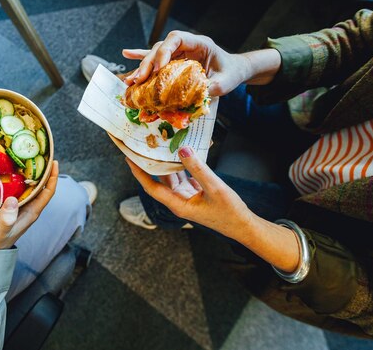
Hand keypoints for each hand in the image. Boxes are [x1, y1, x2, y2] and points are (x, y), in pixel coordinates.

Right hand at [0, 161, 59, 249]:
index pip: (48, 192)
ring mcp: (20, 207)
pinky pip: (18, 189)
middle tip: (40, 154)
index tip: (54, 162)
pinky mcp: (10, 206)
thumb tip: (13, 200)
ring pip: (29, 187)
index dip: (53, 178)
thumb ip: (7, 218)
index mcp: (32, 212)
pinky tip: (11, 170)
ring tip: (26, 158)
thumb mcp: (1, 230)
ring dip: (30, 174)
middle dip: (43, 171)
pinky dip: (17, 179)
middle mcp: (29, 208)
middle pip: (41, 187)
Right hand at [121, 31, 252, 96]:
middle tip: (139, 79)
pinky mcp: (173, 61)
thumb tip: (193, 98)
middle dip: (148, 64)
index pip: (176, 39)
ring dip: (142, 67)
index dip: (164, 51)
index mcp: (199, 43)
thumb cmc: (230, 73)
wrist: (233, 71)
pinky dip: (141, 57)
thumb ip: (211, 88)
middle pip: (161, 48)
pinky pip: (155, 58)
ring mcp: (178, 52)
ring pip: (155, 55)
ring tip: (131, 80)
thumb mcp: (225, 82)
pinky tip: (126, 54)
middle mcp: (186, 45)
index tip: (158, 68)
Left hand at [126, 147, 299, 271]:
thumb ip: (198, 168)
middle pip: (158, 181)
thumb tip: (182, 149)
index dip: (139, 173)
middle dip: (148, 165)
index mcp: (178, 204)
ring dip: (165, 164)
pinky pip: (182, 177)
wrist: (243, 225)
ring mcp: (185, 197)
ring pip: (170, 178)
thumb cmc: (229, 211)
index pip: (151, 187)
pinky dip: (179, 166)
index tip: (129, 158)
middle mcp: (178, 201)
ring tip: (158, 146)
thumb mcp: (214, 187)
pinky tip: (179, 153)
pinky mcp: (194, 193)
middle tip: (140, 147)